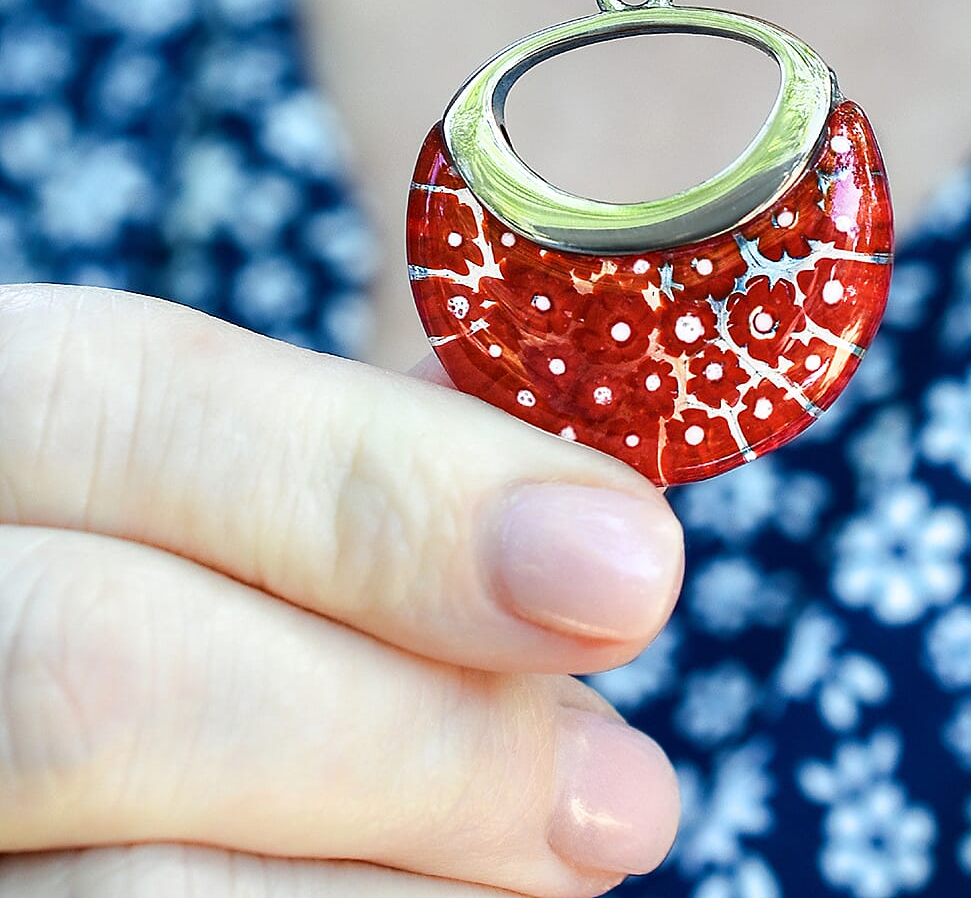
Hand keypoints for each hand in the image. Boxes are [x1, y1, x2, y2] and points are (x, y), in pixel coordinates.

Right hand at [0, 284, 683, 895]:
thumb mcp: (208, 467)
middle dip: (413, 739)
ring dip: (392, 881)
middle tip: (626, 795)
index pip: (131, 402)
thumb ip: (354, 469)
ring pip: (106, 882)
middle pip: (101, 675)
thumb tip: (588, 526)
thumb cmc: (152, 551)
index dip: (396, 487)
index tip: (629, 564)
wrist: (32, 641)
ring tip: (567, 860)